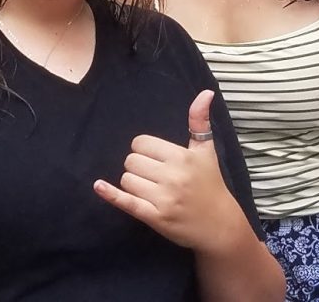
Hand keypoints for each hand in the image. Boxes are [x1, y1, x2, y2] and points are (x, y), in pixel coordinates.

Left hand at [93, 91, 250, 252]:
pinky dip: (110, 194)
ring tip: (153, 190)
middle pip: (131, 161)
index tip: (158, 160)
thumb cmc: (210, 185)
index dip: (145, 151)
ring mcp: (163, 198)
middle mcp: (172, 176)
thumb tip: (205, 92)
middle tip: (156, 177)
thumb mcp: (206, 151)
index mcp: (181, 157)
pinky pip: (126, 202)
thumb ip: (199, 121)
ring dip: (134, 184)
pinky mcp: (156, 218)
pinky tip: (99, 186)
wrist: (219, 225)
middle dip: (138, 167)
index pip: (141, 143)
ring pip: (127, 180)